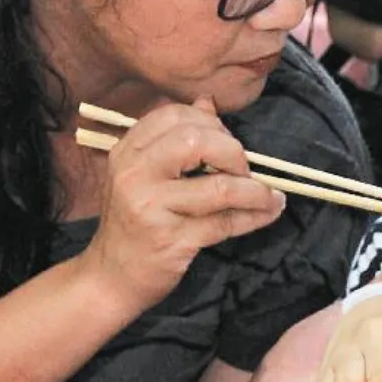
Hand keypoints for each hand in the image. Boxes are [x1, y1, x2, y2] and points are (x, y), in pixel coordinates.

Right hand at [81, 97, 284, 320]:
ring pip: (219, 187)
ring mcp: (152, 208)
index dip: (211, 124)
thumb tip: (208, 103)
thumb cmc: (133, 223)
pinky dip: (253, 217)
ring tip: (271, 196)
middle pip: (196, 141)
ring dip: (255, 191)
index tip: (226, 143)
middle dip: (233, 152)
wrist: (111, 277)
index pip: (174, 117)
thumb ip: (174, 139)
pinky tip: (267, 213)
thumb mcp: (143, 176)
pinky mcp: (171, 241)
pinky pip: (224, 224)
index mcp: (127, 151)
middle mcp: (136, 174)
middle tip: (244, 170)